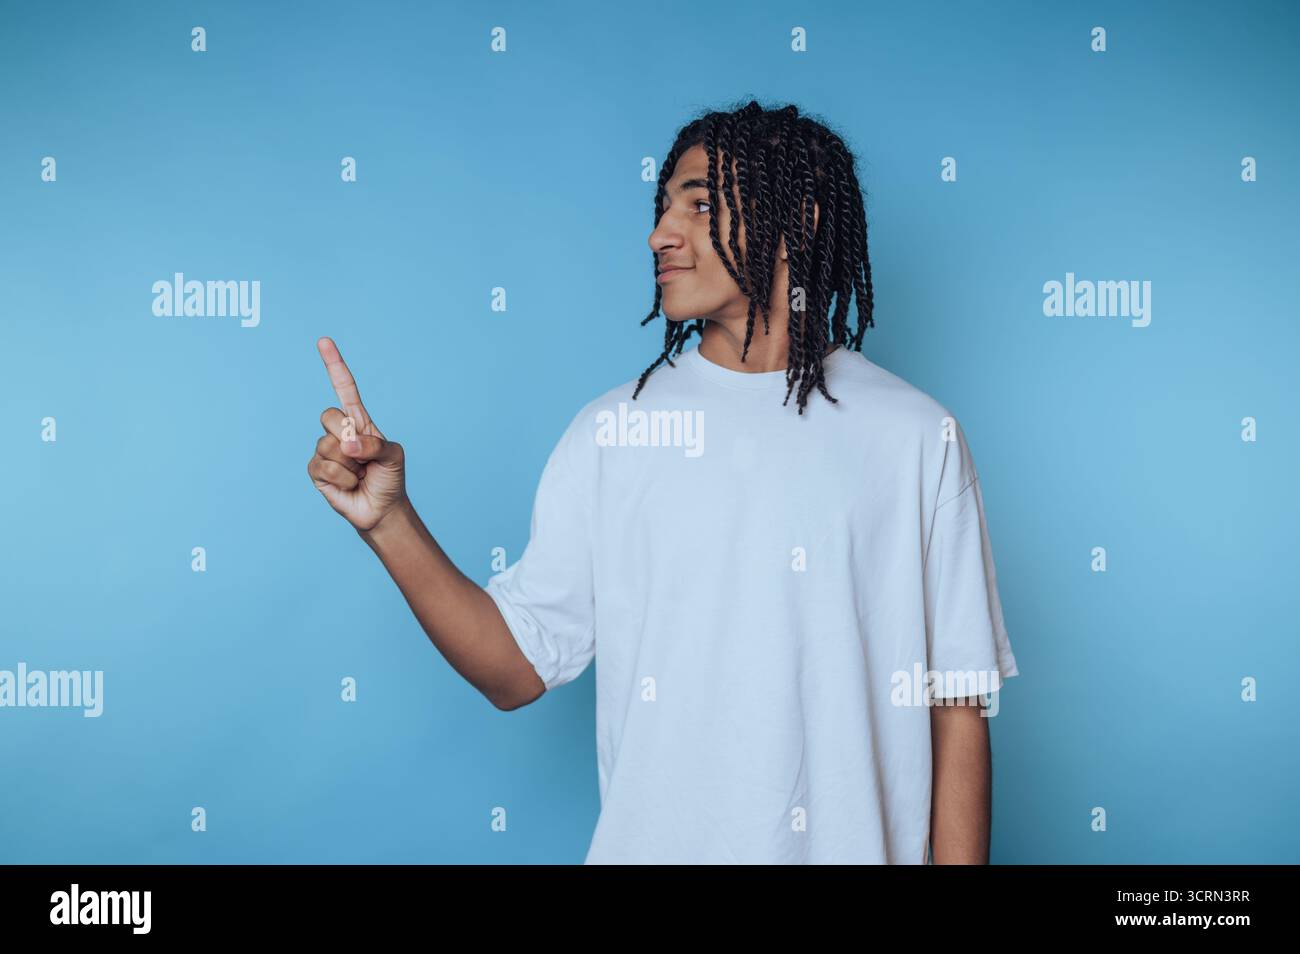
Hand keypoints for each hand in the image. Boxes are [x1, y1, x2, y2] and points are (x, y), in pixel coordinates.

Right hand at [308, 336, 408, 531]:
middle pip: (329, 415)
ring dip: (350, 464)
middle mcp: (338, 432)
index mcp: (359, 421)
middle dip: (348, 435)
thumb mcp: (394, 456)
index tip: (324, 341)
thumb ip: (375, 444)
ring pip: (328, 445)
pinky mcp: (316, 472)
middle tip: (363, 456)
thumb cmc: (389, 478)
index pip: (345, 389)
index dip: (335, 365)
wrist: (382, 508)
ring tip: (360, 473)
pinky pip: (324, 467)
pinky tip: (350, 484)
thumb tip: (347, 444)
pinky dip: (342, 478)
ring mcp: (325, 451)